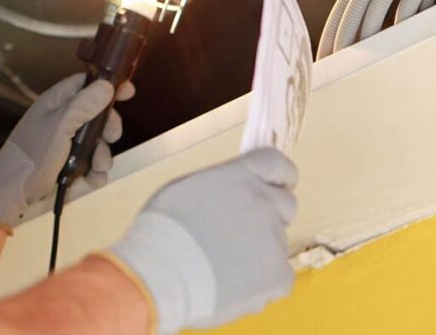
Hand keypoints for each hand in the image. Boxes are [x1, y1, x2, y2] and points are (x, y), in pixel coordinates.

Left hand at [0, 72, 133, 229]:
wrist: (13, 192)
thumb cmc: (32, 155)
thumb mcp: (60, 127)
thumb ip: (82, 106)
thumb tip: (106, 85)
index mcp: (57, 102)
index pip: (86, 83)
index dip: (107, 86)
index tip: (128, 92)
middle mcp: (62, 117)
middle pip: (97, 113)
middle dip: (108, 128)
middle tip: (111, 138)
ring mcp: (65, 140)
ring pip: (96, 140)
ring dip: (102, 154)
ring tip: (98, 167)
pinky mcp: (67, 161)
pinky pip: (90, 160)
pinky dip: (95, 170)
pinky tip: (93, 180)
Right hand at [109, 148, 298, 333]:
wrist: (159, 277)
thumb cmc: (161, 233)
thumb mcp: (185, 188)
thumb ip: (221, 184)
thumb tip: (233, 190)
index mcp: (239, 177)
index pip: (276, 164)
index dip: (278, 177)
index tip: (276, 185)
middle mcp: (263, 203)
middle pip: (285, 204)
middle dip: (269, 215)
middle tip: (238, 232)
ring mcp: (273, 240)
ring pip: (276, 243)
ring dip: (257, 250)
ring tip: (221, 262)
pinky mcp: (277, 275)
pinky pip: (279, 275)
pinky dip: (261, 281)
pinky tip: (231, 281)